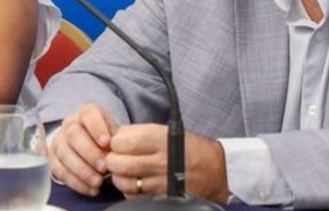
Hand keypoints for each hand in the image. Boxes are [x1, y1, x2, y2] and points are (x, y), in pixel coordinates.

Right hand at [48, 103, 117, 196]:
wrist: (92, 148)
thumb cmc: (106, 142)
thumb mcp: (115, 135)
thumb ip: (117, 140)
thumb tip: (118, 152)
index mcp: (86, 114)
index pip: (88, 115)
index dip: (97, 128)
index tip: (107, 143)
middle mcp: (69, 124)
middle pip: (74, 134)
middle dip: (89, 153)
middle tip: (104, 167)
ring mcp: (59, 141)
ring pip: (64, 153)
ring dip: (82, 170)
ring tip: (98, 182)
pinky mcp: (53, 159)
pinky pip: (59, 170)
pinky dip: (76, 182)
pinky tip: (90, 189)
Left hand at [105, 124, 229, 202]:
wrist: (216, 170)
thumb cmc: (188, 148)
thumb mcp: (166, 131)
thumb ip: (138, 133)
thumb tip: (113, 136)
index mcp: (159, 138)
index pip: (120, 141)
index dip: (114, 143)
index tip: (118, 143)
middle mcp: (160, 160)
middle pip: (118, 163)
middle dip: (112, 161)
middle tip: (116, 158)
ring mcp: (161, 181)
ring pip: (123, 182)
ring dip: (119, 177)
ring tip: (125, 171)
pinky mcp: (162, 197)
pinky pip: (134, 196)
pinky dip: (129, 190)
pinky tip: (136, 183)